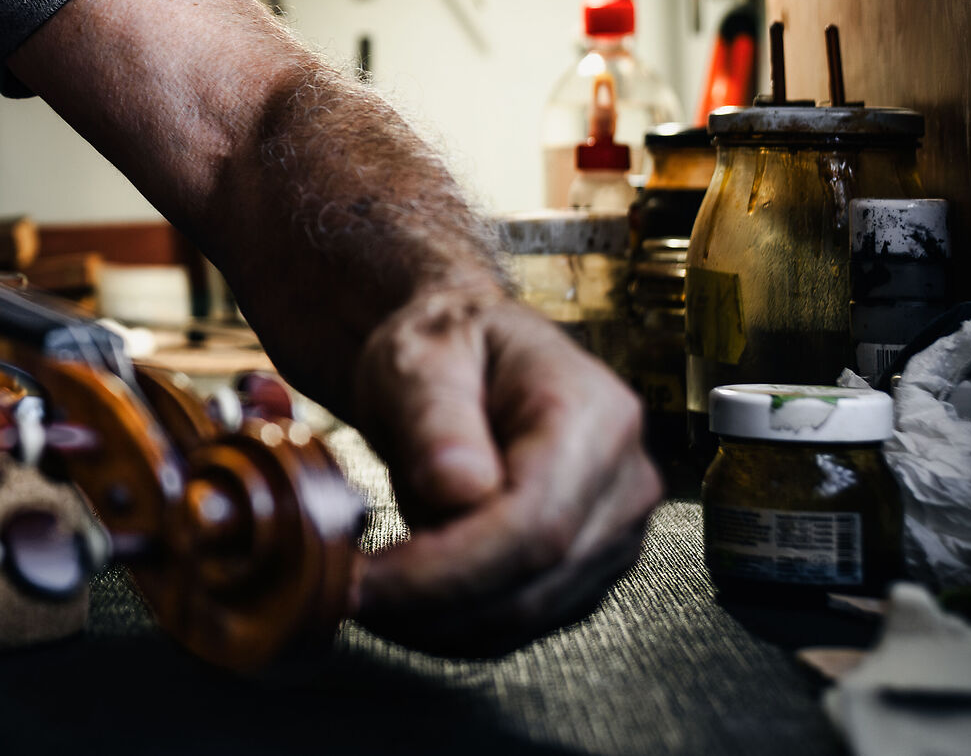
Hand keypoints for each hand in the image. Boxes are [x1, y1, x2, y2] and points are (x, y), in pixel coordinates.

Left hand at [348, 289, 659, 655]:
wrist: (467, 358)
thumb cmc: (445, 345)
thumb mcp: (419, 353)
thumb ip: (434, 415)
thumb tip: (457, 488)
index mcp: (594, 415)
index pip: (535, 524)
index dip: (449, 570)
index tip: (369, 581)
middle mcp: (623, 480)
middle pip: (534, 581)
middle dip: (431, 604)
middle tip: (346, 591)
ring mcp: (614, 531)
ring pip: (527, 615)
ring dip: (437, 621)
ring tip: (367, 584)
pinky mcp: (587, 568)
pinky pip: (522, 620)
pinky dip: (455, 624)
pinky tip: (403, 596)